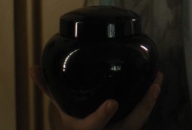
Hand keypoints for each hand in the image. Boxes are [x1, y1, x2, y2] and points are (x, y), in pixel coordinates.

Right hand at [29, 65, 162, 129]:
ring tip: (158, 77)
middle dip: (142, 108)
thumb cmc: (74, 125)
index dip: (102, 117)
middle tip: (153, 85)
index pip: (94, 128)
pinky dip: (149, 100)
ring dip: (150, 100)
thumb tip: (33, 68)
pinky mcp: (129, 128)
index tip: (112, 103)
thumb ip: (49, 89)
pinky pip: (142, 115)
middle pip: (129, 125)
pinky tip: (156, 82)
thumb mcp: (61, 110)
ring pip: (139, 120)